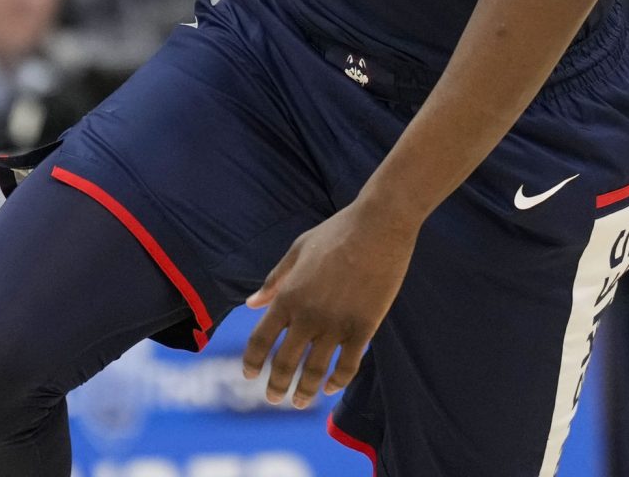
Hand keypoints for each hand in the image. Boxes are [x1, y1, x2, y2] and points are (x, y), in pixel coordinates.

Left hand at [241, 201, 418, 408]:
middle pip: (285, 363)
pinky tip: (330, 388)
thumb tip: (250, 303)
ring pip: (315, 371)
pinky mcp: (364, 328)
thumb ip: (274, 280)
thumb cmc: (336, 232)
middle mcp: (308, 315)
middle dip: (277, 386)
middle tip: (274, 399)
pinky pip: (347, 365)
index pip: (260, 340)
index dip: (253, 362)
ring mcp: (337, 324)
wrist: (379, 226)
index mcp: (288, 296)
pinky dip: (337, 382)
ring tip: (300, 402)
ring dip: (304, 392)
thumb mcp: (297, 250)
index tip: (249, 375)